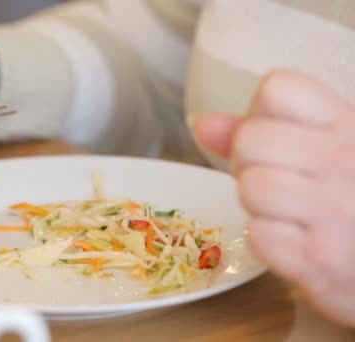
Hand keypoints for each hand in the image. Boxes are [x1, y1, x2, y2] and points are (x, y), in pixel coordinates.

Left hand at [193, 70, 354, 326]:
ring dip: (256, 205)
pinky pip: (258, 235)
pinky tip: (294, 242)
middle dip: (248, 164)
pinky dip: (267, 242)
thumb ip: (262, 131)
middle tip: (280, 183)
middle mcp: (346, 160)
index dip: (261, 115)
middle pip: (249, 139)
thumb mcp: (321, 152)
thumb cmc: (349, 200)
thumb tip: (201, 122)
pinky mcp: (322, 257)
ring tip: (287, 213)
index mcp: (347, 125)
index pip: (277, 88)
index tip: (280, 139)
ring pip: (250, 186)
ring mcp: (338, 210)